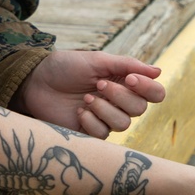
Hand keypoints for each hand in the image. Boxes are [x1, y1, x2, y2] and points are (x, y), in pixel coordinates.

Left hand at [13, 50, 164, 136]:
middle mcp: (119, 102)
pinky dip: (91, 120)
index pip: (154, 93)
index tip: (130, 78)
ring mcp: (105, 118)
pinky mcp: (90, 133)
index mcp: (125, 83)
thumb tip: (159, 71)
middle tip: (98, 84)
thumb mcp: (97, 61)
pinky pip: (104, 133)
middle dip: (119, 96)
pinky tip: (78, 111)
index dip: (148, 88)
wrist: (36, 82)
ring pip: (123, 124)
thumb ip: (127, 65)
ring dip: (104, 108)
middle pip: (140, 109)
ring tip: (85, 98)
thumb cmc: (65, 67)